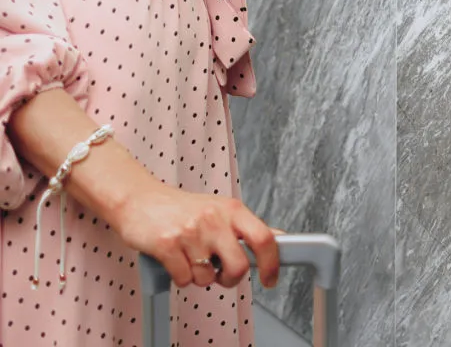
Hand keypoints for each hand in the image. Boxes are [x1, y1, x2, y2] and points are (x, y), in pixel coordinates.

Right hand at [112, 181, 279, 289]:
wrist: (141, 200)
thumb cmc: (183, 209)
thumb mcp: (221, 210)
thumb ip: (247, 227)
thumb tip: (278, 238)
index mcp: (232, 210)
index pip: (263, 237)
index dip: (271, 263)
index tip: (271, 279)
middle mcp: (214, 219)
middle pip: (238, 266)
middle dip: (229, 279)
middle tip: (220, 273)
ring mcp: (191, 232)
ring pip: (207, 278)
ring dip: (199, 276)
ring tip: (190, 256)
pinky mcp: (167, 245)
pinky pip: (183, 280)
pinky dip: (180, 277)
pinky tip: (175, 259)